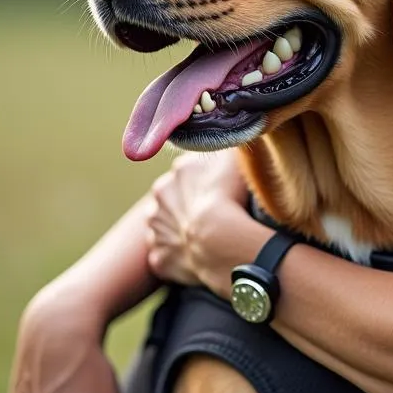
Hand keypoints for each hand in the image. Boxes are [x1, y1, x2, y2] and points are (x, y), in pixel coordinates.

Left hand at [145, 149, 265, 296]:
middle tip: (215, 213)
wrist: (217, 238)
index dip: (209, 180)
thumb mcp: (236, 157)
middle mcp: (160, 196)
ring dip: (182, 229)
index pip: (192, 170)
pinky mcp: (158, 258)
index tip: (223, 189)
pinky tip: (201, 257)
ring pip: (167, 225)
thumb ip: (230, 145)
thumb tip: (232, 134)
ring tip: (209, 236)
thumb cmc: (231, 194)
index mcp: (179, 172)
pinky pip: (168, 256)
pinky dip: (180, 257)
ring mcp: (156, 229)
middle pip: (175, 196)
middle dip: (189, 203)